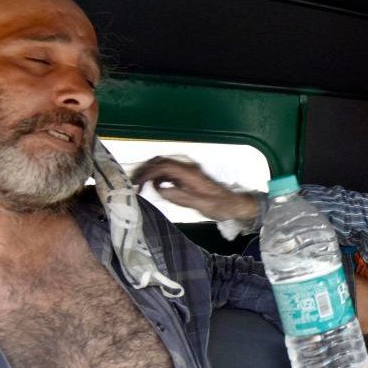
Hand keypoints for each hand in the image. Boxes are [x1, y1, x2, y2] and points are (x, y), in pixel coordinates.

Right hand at [130, 157, 258, 220]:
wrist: (235, 204)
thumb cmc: (220, 206)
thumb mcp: (200, 204)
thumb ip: (180, 196)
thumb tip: (159, 189)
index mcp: (189, 173)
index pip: (163, 166)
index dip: (147, 173)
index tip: (136, 183)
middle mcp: (187, 168)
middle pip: (160, 162)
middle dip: (144, 170)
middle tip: (132, 183)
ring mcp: (188, 171)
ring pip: (163, 165)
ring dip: (150, 172)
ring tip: (139, 185)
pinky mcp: (188, 176)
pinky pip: (169, 171)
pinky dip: (158, 176)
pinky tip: (154, 186)